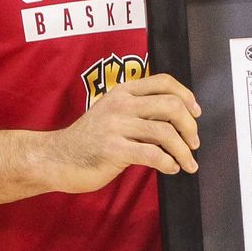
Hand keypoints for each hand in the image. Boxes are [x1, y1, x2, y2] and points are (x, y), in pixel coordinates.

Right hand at [43, 74, 200, 191]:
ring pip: (166, 133)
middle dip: (190, 127)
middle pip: (171, 106)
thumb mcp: (112, 113)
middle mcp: (121, 104)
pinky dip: (169, 163)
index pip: (164, 82)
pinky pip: (153, 155)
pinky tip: (171, 169)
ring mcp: (116, 126)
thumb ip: (139, 110)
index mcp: (123, 92)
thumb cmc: (89, 139)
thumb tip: (178, 118)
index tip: (196, 113)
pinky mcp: (113, 150)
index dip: (186, 96)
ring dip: (184, 151)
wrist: (55, 158)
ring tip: (188, 163)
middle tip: (194, 143)